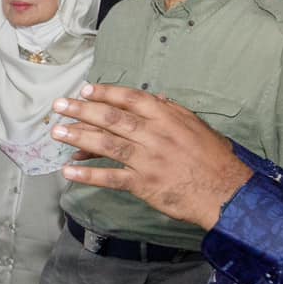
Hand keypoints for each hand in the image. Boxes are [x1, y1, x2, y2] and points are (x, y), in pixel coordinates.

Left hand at [51, 83, 251, 231]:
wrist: (225, 192)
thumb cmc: (214, 159)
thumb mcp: (197, 126)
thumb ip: (173, 111)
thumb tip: (155, 98)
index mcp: (168, 118)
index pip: (130, 99)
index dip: (105, 93)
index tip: (85, 91)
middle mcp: (155, 135)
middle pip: (112, 119)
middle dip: (82, 111)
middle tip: (59, 106)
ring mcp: (147, 160)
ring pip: (107, 144)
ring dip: (79, 137)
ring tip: (57, 132)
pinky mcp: (143, 184)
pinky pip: (110, 177)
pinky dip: (88, 174)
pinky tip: (69, 170)